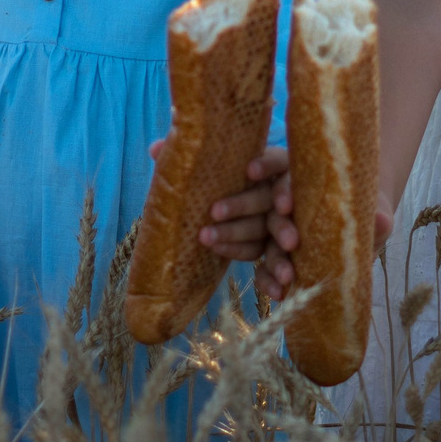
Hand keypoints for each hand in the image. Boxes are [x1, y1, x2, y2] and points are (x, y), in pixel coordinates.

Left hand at [204, 147, 294, 296]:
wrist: (240, 213)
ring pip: (276, 232)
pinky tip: (275, 291)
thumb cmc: (223, 183)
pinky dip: (275, 277)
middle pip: (267, 198)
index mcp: (270, 170)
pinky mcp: (281, 249)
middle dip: (242, 207)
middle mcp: (281, 194)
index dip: (265, 164)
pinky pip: (277, 261)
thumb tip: (155, 149)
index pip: (276, 160)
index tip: (248, 170)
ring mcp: (285, 222)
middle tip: (214, 213)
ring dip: (273, 249)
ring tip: (272, 266)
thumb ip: (189, 159)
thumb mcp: (210, 169)